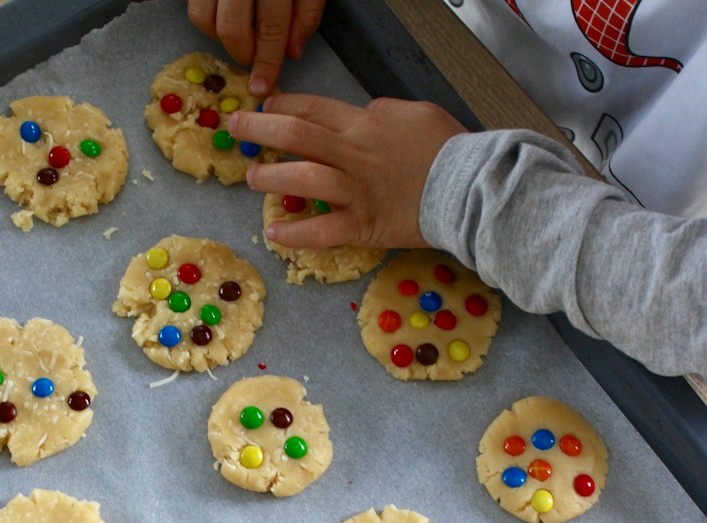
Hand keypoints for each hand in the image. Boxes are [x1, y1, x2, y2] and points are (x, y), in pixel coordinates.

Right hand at [187, 0, 325, 94]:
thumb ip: (307, 10)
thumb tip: (292, 51)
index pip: (271, 27)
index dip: (268, 61)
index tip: (262, 85)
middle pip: (231, 28)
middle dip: (243, 53)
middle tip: (253, 58)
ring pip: (204, 18)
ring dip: (220, 36)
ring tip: (240, 32)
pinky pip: (195, 3)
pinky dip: (208, 16)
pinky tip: (226, 13)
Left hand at [227, 94, 467, 248]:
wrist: (469, 187)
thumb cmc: (449, 150)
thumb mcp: (415, 114)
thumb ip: (383, 113)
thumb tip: (366, 113)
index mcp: (364, 124)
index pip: (313, 109)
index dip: (283, 106)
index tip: (264, 108)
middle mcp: (353, 153)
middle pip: (296, 135)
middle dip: (260, 130)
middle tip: (237, 129)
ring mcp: (355, 190)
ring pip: (302, 180)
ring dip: (272, 179)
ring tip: (254, 180)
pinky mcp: (363, 224)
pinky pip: (321, 230)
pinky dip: (295, 233)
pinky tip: (275, 232)